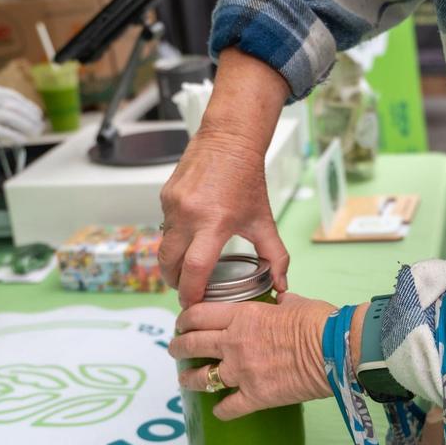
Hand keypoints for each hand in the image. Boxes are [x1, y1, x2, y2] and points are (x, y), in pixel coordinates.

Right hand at [0, 80, 42, 142]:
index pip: (9, 95)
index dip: (25, 104)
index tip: (35, 111)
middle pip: (13, 106)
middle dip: (30, 115)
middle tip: (40, 124)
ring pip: (10, 117)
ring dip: (26, 126)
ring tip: (35, 132)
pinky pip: (0, 131)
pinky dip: (14, 135)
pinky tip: (22, 139)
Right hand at [159, 123, 289, 307]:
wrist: (228, 141)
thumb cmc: (247, 180)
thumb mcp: (264, 220)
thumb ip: (275, 255)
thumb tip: (281, 285)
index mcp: (215, 223)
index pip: (195, 268)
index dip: (191, 292)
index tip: (193, 304)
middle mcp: (189, 215)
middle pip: (169, 264)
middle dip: (175, 283)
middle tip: (187, 290)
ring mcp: (173, 205)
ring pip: (164, 246)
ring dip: (173, 262)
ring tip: (187, 269)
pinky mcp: (164, 197)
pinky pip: (164, 227)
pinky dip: (174, 239)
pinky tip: (188, 238)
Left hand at [169, 293, 335, 419]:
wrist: (336, 350)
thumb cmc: (321, 323)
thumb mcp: (296, 303)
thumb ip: (281, 303)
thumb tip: (281, 299)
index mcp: (243, 316)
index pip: (199, 314)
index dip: (185, 318)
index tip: (182, 322)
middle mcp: (235, 342)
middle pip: (192, 344)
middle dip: (178, 347)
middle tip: (175, 349)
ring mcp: (243, 371)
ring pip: (203, 377)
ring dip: (189, 379)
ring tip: (185, 381)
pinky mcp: (256, 396)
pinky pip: (229, 407)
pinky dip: (221, 411)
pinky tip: (219, 412)